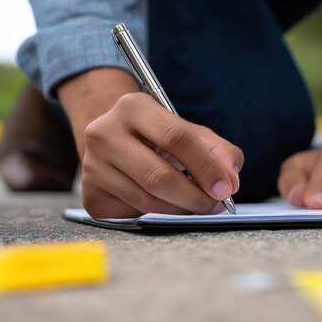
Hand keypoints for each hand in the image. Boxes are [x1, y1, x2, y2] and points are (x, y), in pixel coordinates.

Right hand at [81, 92, 242, 217]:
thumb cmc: (158, 137)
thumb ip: (219, 151)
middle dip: (196, 196)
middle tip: (215, 204)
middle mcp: (104, 132)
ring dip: (181, 209)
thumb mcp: (190, 132)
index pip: (177, 137)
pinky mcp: (91, 194)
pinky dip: (159, 214)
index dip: (206, 167)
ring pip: (148, 200)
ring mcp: (93, 165)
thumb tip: (230, 180)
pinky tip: (167, 204)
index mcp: (133, 107)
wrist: (113, 143)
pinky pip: (134, 214)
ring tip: (197, 205)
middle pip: (160, 176)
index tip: (226, 188)